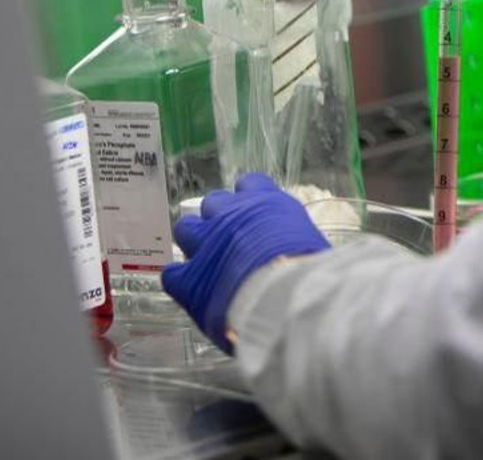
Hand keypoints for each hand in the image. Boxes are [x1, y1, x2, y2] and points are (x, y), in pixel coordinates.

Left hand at [161, 172, 330, 352]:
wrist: (283, 298)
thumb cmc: (309, 269)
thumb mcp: (310, 242)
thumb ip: (291, 238)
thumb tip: (293, 251)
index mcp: (266, 203)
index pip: (250, 183)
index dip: (249, 198)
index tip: (253, 213)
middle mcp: (232, 215)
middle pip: (214, 202)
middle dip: (219, 218)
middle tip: (230, 239)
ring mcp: (205, 244)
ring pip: (186, 228)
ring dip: (194, 240)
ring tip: (206, 259)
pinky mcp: (188, 278)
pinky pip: (172, 273)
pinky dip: (181, 279)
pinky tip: (191, 289)